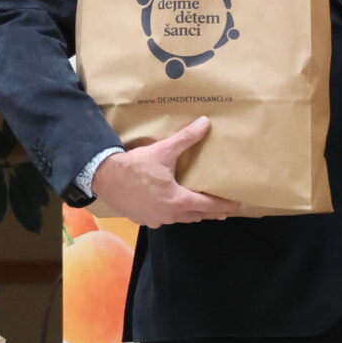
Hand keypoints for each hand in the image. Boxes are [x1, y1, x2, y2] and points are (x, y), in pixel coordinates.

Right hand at [88, 119, 243, 226]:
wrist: (104, 177)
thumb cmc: (135, 166)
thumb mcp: (163, 150)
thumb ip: (186, 138)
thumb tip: (205, 123)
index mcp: (178, 201)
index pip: (208, 205)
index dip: (224, 204)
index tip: (237, 205)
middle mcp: (169, 215)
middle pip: (196, 216)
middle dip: (210, 212)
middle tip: (223, 209)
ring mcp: (156, 220)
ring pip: (180, 219)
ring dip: (191, 214)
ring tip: (200, 209)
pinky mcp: (143, 220)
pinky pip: (163, 220)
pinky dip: (172, 214)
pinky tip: (170, 208)